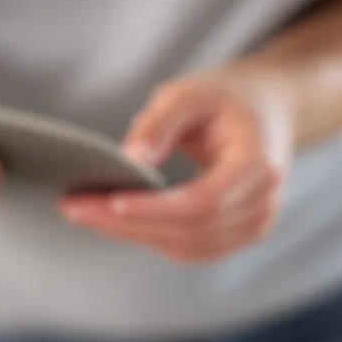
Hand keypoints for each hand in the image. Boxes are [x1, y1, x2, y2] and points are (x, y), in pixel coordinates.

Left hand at [61, 72, 293, 263]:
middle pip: (189, 230)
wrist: (267, 111)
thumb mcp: (190, 92)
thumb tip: (130, 159)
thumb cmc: (227, 98)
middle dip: (127, 222)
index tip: (111, 200)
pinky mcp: (237, 235)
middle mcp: (262, 203)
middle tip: (73, 206)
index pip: (203, 203)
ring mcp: (254, 225)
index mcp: (258, 165)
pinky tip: (115, 219)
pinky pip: (189, 249)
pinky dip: (150, 236)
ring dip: (132, 233)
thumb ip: (160, 122)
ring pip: (186, 246)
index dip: (156, 208)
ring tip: (85, 212)